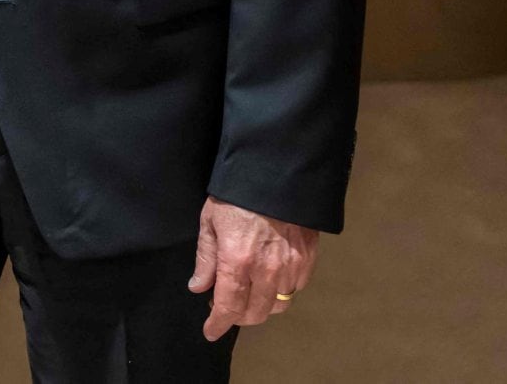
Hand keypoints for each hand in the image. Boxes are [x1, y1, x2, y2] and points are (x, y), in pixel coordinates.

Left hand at [188, 196, 319, 339]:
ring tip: (247, 292)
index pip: (228, 306)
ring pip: (277, 305)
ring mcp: (291, 266)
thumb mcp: (210, 222)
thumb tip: (199, 286)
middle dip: (238, 316)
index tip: (211, 332)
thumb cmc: (236, 195)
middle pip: (255, 313)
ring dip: (260, 306)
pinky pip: (295, 289)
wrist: (276, 174)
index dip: (218, 323)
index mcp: (238, 260)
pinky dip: (281, 290)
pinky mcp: (308, 260)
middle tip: (225, 304)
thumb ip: (206, 258)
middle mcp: (267, 269)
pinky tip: (268, 277)